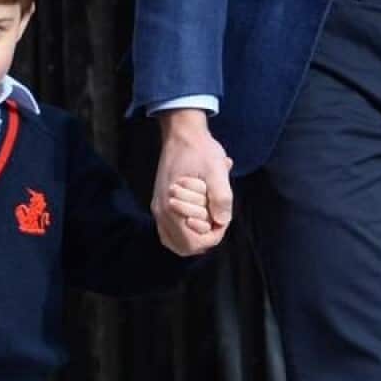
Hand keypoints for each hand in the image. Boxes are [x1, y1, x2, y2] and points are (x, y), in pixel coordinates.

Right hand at [152, 109, 233, 254]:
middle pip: (184, 247)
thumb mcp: (217, 169)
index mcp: (172, 206)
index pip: (193, 243)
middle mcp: (161, 212)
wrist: (182, 133)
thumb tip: (222, 221)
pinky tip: (198, 217)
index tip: (222, 218)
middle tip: (216, 218)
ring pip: (176, 242)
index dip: (213, 236)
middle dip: (205, 237)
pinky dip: (185, 231)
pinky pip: (170, 231)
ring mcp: (158, 209)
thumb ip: (221, 196)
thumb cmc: (200, 150)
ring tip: (208, 217)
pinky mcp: (159, 204)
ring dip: (195, 235)